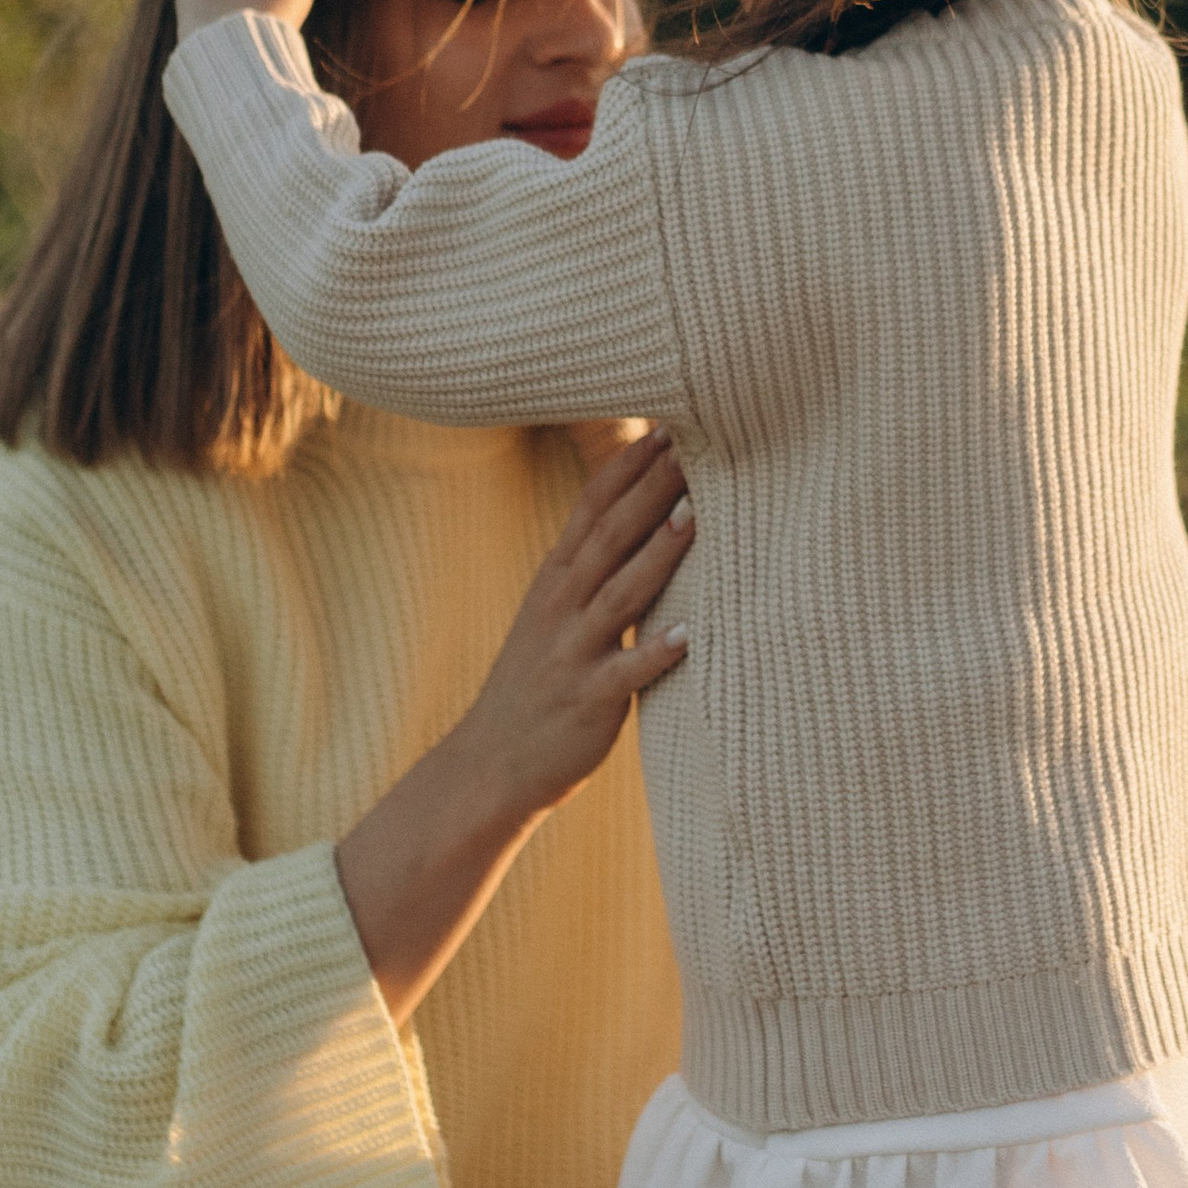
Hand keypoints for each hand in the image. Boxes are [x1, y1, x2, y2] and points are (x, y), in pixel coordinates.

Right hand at [451, 426, 693, 825]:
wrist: (491, 763)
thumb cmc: (538, 682)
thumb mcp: (555, 612)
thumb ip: (593, 566)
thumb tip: (643, 514)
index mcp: (557, 580)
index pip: (593, 508)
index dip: (629, 466)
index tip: (667, 424)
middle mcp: (563, 607)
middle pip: (611, 536)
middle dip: (653, 489)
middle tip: (695, 442)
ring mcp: (574, 653)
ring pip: (621, 594)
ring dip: (659, 555)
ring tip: (696, 517)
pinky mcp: (590, 701)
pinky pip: (627, 675)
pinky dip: (657, 654)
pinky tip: (691, 637)